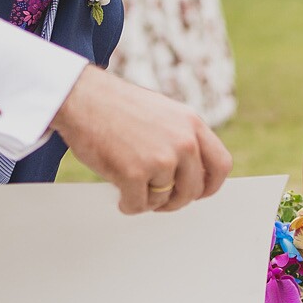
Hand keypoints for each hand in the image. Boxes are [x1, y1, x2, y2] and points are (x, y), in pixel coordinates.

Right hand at [51, 65, 231, 213]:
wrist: (81, 97)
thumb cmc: (116, 106)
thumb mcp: (164, 112)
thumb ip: (182, 137)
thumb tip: (192, 173)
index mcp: (192, 124)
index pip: (221, 165)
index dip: (210, 186)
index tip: (197, 193)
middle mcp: (183, 141)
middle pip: (194, 190)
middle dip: (175, 200)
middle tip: (158, 199)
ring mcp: (160, 158)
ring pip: (166, 199)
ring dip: (149, 201)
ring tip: (133, 188)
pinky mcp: (134, 173)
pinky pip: (140, 206)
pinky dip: (129, 206)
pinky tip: (120, 196)